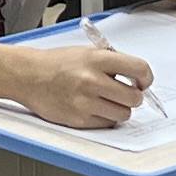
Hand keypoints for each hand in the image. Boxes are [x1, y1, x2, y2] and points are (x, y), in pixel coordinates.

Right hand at [9, 37, 154, 130]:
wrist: (29, 76)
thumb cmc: (57, 63)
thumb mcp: (86, 52)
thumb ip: (112, 62)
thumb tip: (138, 78)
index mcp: (97, 59)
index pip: (139, 69)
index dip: (146, 78)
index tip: (143, 82)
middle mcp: (92, 80)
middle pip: (134, 98)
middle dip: (134, 97)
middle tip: (126, 93)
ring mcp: (85, 102)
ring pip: (123, 114)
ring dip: (120, 109)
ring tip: (107, 101)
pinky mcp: (79, 119)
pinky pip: (107, 124)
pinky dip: (105, 118)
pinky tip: (94, 108)